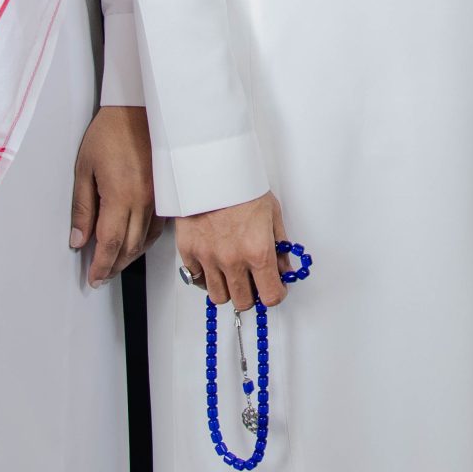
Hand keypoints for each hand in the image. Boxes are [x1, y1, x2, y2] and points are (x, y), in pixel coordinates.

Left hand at [69, 105, 154, 283]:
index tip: (94, 277)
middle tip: (101, 275)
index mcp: (121, 196)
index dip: (101, 266)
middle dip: (114, 266)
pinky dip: (145, 240)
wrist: (138, 108)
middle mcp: (144, 201)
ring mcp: (158, 197)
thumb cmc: (110, 132)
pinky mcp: (165, 192)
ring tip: (115, 262)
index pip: (110, 244)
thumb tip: (78, 239)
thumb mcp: (84, 169)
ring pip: (146, 240)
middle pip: (130, 247)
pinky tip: (135, 241)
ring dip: (130, 256)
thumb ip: (82, 208)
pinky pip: (158, 226)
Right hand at [176, 190, 289, 310]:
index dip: (276, 294)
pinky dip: (206, 278)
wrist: (212, 169)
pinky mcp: (188, 252)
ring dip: (228, 289)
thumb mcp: (272, 213)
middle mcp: (232, 260)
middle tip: (254, 281)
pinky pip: (197, 280)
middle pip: (243, 302)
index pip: (270, 296)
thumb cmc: (242, 186)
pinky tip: (214, 266)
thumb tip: (284, 269)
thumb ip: (280, 246)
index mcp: (258, 251)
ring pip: (218, 296)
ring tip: (233, 274)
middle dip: (252, 295)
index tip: (276, 288)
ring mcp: (208, 258)